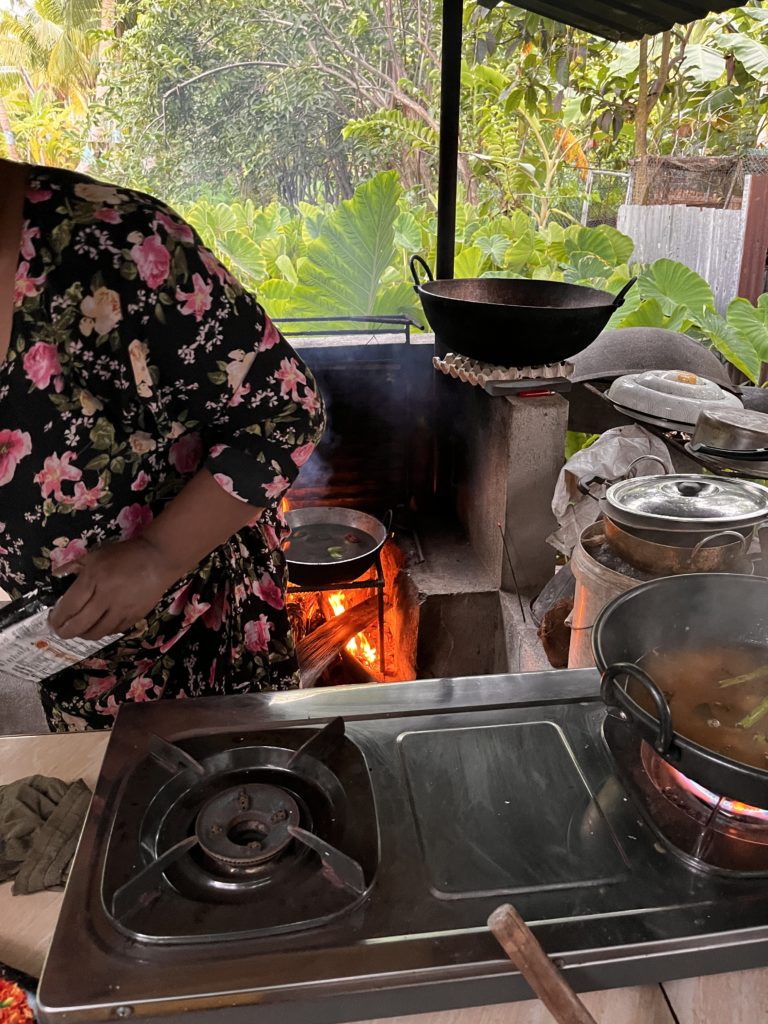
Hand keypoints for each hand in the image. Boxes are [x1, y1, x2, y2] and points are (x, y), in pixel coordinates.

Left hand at [48, 538, 180, 640]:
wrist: (159, 558)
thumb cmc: (125, 554)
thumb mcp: (96, 555)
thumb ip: (74, 566)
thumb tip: (55, 575)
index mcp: (93, 580)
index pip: (69, 607)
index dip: (57, 618)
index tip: (52, 619)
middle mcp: (105, 598)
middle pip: (79, 625)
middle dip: (65, 632)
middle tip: (61, 630)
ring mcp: (122, 610)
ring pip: (96, 633)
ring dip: (83, 634)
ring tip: (80, 629)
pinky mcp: (135, 616)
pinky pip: (113, 631)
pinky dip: (103, 631)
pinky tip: (99, 625)